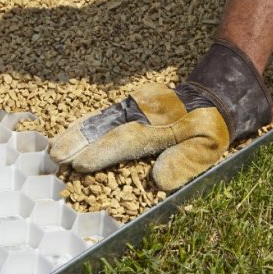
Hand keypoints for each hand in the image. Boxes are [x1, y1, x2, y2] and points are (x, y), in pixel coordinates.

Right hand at [49, 40, 272, 190]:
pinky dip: (89, 124)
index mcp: (161, 127)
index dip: (101, 153)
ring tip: (54, 146)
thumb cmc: (214, 125)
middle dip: (79, 141)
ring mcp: (137, 108)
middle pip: (106, 128)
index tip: (77, 164)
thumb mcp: (210, 146)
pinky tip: (76, 132)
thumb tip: (158, 182)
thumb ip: (186, 162)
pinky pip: (109, 115)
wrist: (219, 91)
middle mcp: (144, 114)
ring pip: (103, 120)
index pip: (126, 142)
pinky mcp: (135, 106)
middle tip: (53, 156)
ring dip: (78, 133)